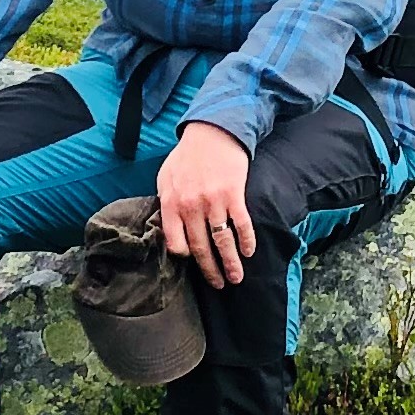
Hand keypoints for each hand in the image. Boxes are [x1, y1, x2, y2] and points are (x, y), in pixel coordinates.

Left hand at [157, 121, 257, 287]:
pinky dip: (246, 241)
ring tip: (236, 277)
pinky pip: (241, 225)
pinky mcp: (233, 195)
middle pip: (200, 248)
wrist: (212, 130)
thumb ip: (166, 202)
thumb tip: (168, 226)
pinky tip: (249, 252)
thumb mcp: (166, 176)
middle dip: (210, 270)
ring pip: (222, 242)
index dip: (186, 257)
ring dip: (230, 263)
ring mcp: (213, 202)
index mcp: (171, 203)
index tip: (195, 262)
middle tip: (219, 284)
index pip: (175, 243)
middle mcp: (190, 206)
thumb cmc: (188, 154)